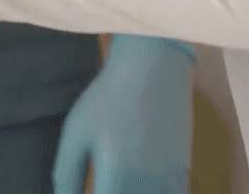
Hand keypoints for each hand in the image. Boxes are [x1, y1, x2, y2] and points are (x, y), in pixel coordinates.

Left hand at [52, 35, 194, 193]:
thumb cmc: (108, 97)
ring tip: (112, 179)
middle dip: (107, 193)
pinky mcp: (182, 177)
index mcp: (116, 176)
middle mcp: (148, 185)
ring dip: (128, 193)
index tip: (82, 189)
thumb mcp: (76, 131)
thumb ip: (66, 175)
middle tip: (98, 179)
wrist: (154, 68)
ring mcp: (170, 183)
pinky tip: (134, 184)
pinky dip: (149, 193)